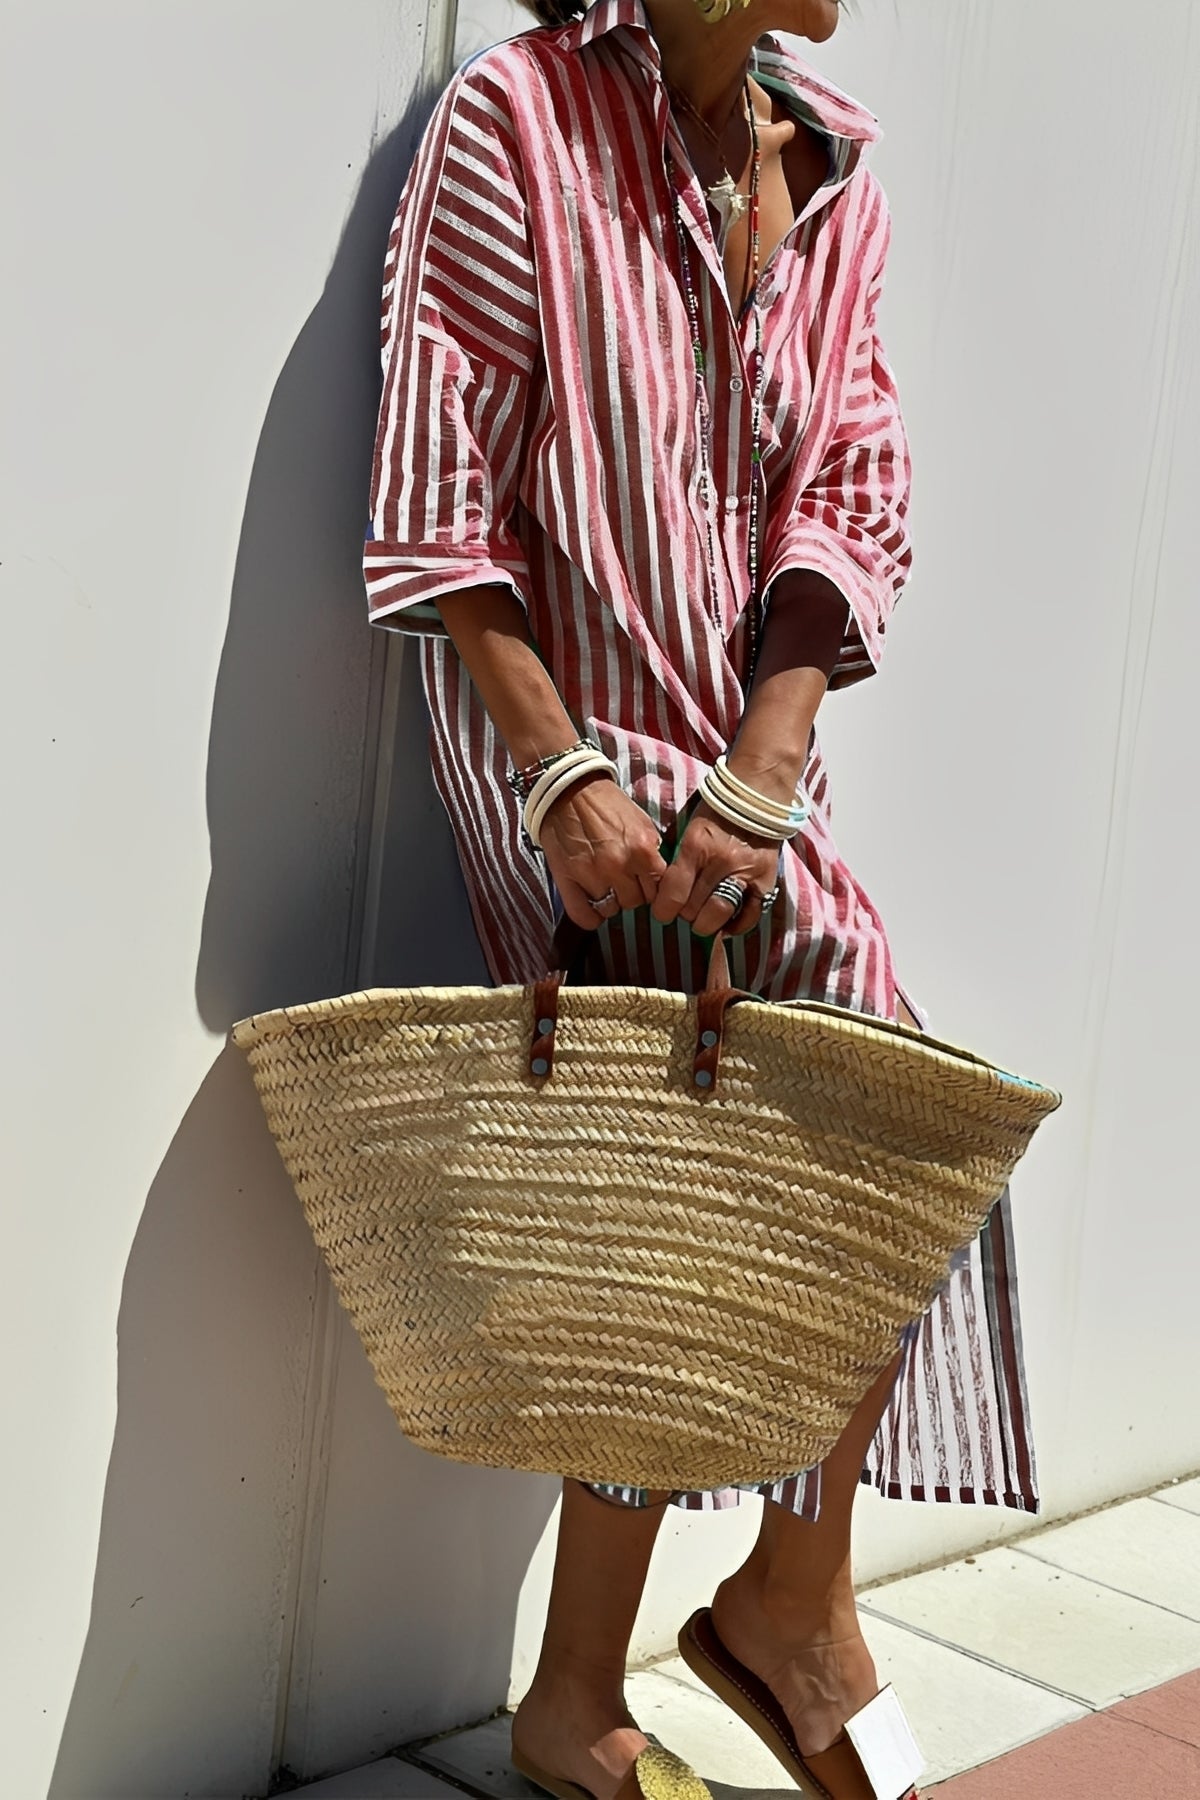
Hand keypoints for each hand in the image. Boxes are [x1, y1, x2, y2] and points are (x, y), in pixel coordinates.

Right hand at [538, 774, 668, 927]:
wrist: (569, 788)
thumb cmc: (606, 803)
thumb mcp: (642, 822)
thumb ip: (651, 851)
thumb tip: (657, 876)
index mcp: (643, 849)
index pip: (659, 889)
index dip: (652, 886)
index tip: (644, 882)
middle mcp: (619, 865)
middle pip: (635, 902)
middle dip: (631, 893)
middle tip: (622, 880)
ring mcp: (592, 874)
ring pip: (611, 909)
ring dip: (610, 901)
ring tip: (604, 885)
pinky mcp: (567, 879)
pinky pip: (584, 916)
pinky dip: (590, 917)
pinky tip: (592, 906)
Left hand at [651, 802, 780, 937]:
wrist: (757, 797)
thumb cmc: (716, 813)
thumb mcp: (687, 829)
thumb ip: (676, 859)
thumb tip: (662, 891)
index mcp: (696, 846)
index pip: (673, 893)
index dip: (664, 910)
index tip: (664, 912)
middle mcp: (721, 862)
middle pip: (693, 908)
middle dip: (685, 913)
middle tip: (686, 909)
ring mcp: (746, 873)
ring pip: (719, 914)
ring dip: (706, 923)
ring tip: (703, 917)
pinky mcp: (765, 881)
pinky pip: (749, 916)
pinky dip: (735, 926)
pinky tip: (725, 924)